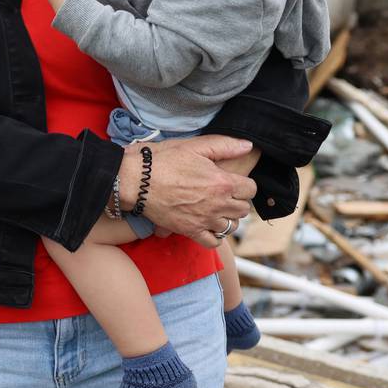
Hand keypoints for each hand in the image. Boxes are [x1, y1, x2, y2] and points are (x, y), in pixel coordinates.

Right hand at [118, 135, 255, 247]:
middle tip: (223, 194)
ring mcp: (204, 220)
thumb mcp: (194, 146)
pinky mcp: (190, 231)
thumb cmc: (163, 160)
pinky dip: (214, 236)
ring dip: (227, 218)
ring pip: (231, 226)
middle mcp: (218, 204)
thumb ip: (224, 145)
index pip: (251, 189)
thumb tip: (248, 145)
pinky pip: (213, 242)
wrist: (136, 180)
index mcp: (222, 182)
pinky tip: (207, 225)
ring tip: (216, 210)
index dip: (243, 184)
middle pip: (243, 209)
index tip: (232, 181)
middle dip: (237, 201)